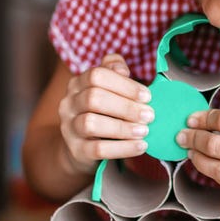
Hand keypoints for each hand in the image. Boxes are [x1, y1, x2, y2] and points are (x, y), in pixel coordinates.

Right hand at [58, 54, 153, 171]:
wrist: (82, 146)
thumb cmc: (104, 112)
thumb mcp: (109, 88)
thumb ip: (115, 71)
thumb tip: (122, 70)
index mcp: (78, 83)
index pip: (97, 75)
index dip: (124, 85)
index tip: (147, 96)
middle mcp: (69, 103)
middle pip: (94, 98)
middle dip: (126, 107)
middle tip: (149, 115)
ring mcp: (69, 127)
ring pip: (91, 124)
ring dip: (123, 128)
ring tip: (144, 131)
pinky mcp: (76, 150)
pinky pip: (97, 149)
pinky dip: (122, 148)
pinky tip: (140, 146)